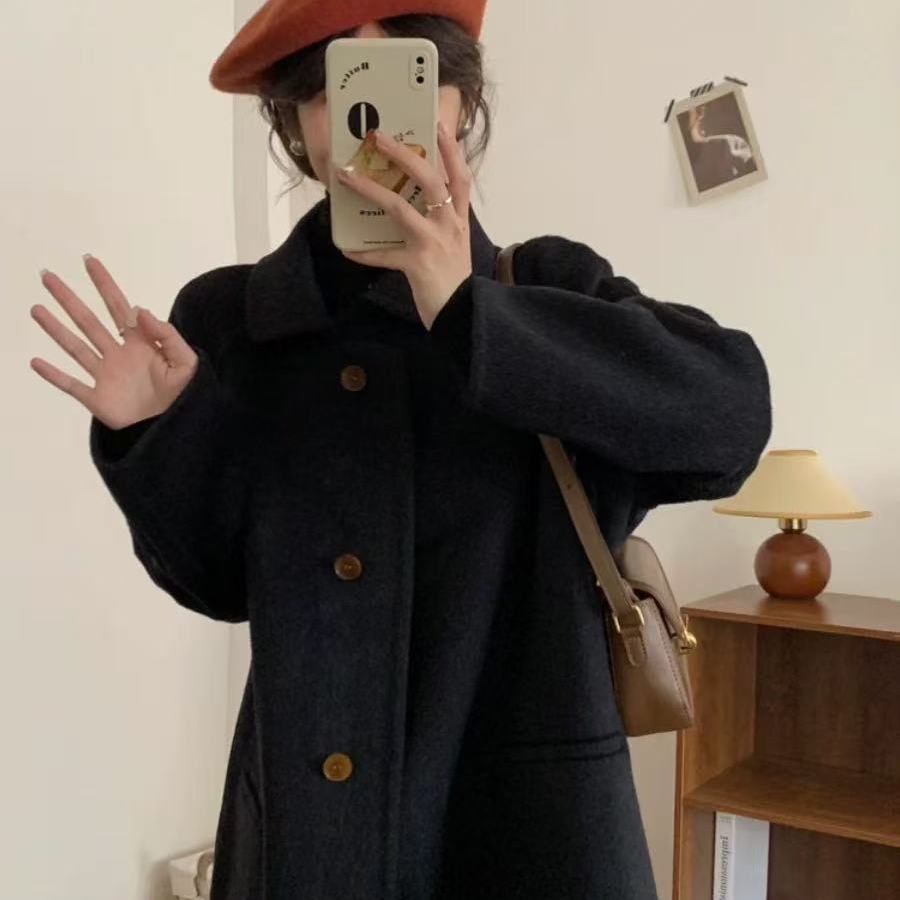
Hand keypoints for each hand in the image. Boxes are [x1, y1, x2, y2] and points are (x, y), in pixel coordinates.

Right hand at [30, 255, 198, 429]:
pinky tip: (36, 362)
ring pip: (76, 347)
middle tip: (48, 277)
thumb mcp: (186, 362)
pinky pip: (71, 385)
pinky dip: (54, 375)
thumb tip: (142, 310)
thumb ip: (168, 336)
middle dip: (69, 299)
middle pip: (89, 321)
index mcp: (140, 343)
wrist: (177, 429)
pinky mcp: (98, 399)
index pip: (118, 307)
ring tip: (37, 309)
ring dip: (55, 329)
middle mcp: (118, 355)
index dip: (104, 284)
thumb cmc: (185, 396)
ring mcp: (106, 376)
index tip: (89, 261)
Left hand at [334, 122, 472, 329]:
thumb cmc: (455, 280)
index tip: (437, 124)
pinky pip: (385, 256)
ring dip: (371, 189)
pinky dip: (365, 253)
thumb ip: (440, 224)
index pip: (460, 176)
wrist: (464, 315)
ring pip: (401, 208)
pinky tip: (347, 248)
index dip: (450, 150)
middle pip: (430, 180)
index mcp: (458, 219)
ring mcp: (434, 243)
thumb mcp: (455, 246)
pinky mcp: (417, 265)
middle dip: (404, 155)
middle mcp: (449, 225)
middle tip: (379, 136)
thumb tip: (411, 208)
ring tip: (348, 175)